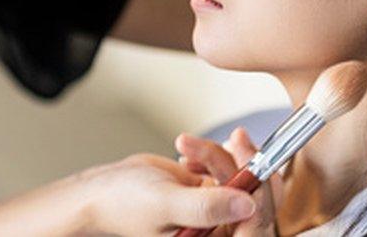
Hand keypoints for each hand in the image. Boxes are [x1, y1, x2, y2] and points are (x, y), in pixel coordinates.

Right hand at [0, 153, 257, 236]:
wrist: (103, 189)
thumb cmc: (124, 205)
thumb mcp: (166, 204)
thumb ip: (207, 207)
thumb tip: (248, 203)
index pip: (257, 224)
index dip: (263, 193)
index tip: (255, 161)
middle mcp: (219, 230)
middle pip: (258, 198)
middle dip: (245, 165)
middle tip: (237, 139)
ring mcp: (217, 211)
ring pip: (241, 176)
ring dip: (217, 154)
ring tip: (188, 146)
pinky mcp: (211, 191)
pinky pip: (227, 166)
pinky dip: (210, 153)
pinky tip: (187, 151)